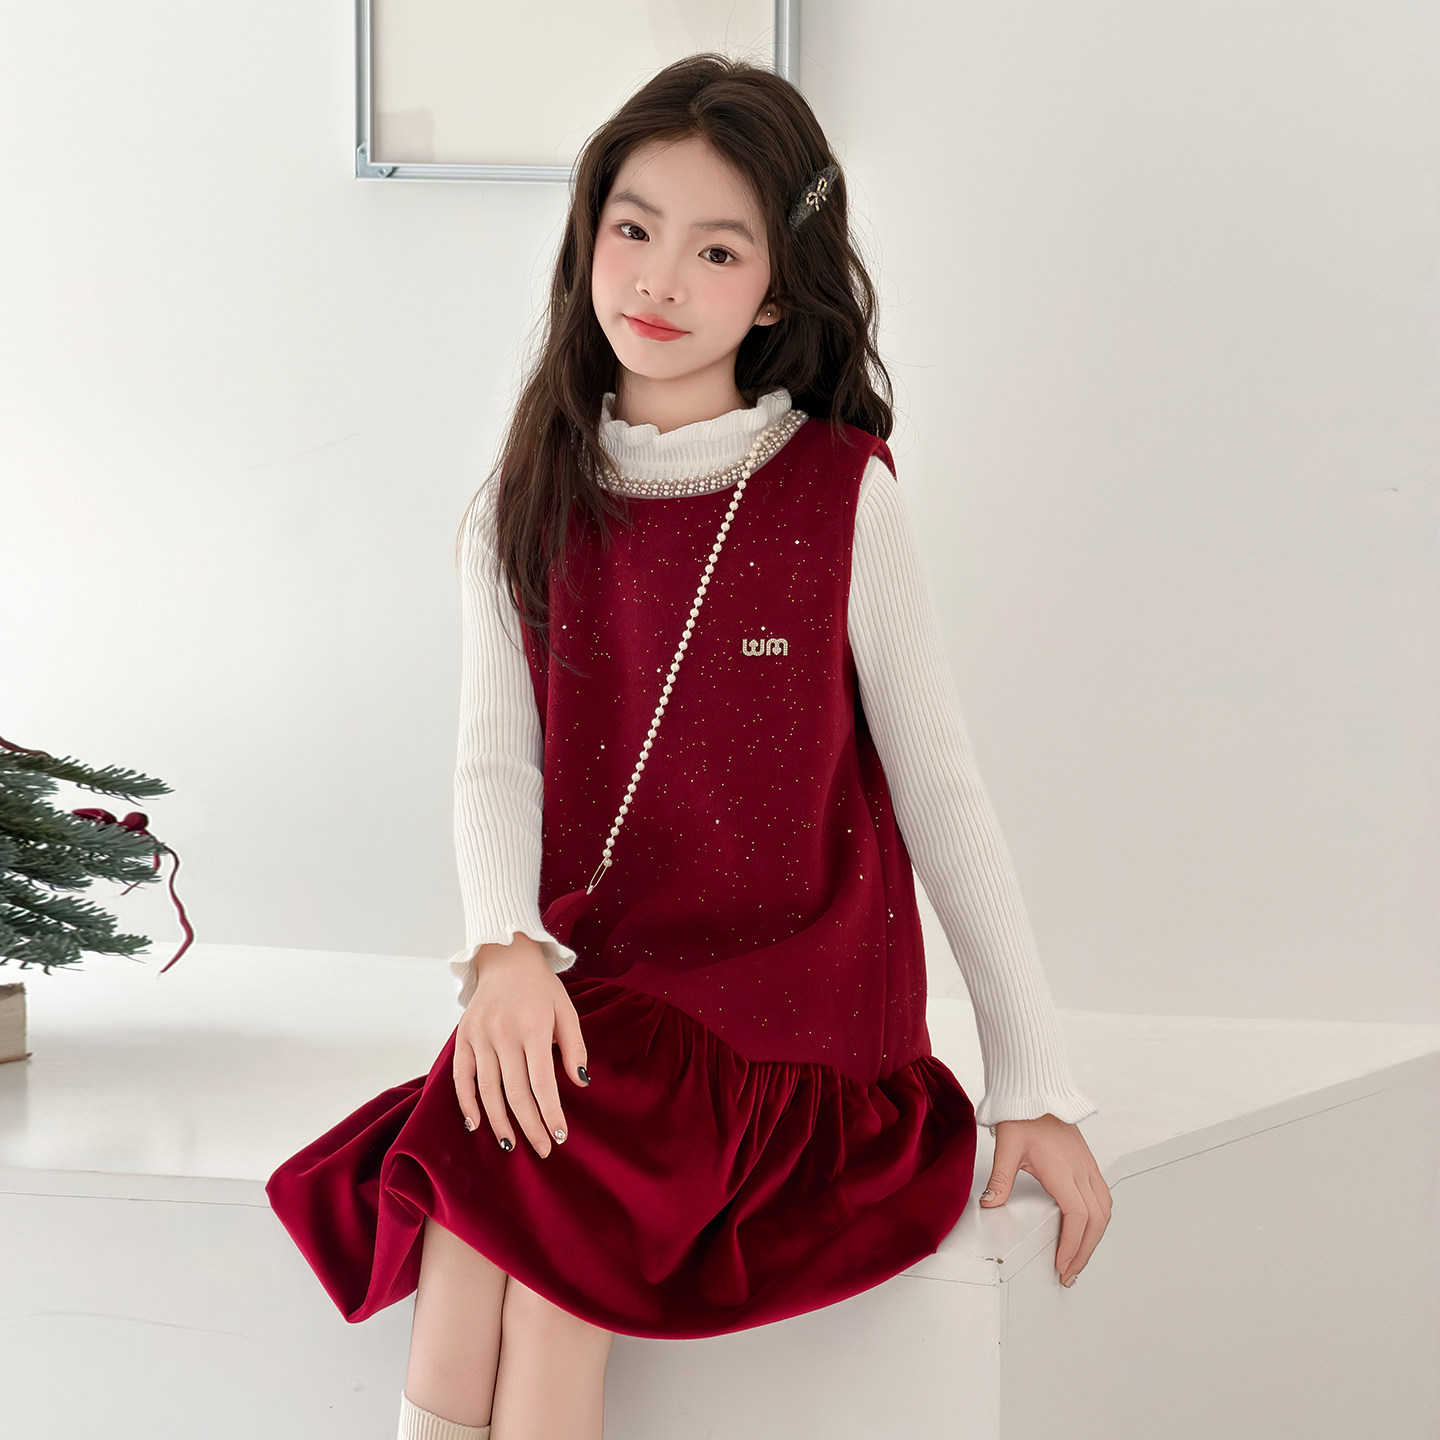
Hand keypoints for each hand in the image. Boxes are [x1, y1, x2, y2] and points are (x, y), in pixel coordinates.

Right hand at [452, 934, 590, 1157]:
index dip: (551, 1112)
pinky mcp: (462, 1036)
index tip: (560, 1135)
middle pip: (515, 1092)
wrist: (506, 957)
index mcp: (533, 1027)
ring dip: (500, 1121)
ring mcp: (479, 1035)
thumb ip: (574, 1046)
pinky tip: (476, 1124)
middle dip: (530, 1125)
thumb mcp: (567, 1010)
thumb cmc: (541, 988)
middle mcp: (504, 1033)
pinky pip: (461, 1077)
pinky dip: (467, 1103)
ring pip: (488, 1090)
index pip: (542, 1082)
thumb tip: (580, 1083)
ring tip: (512, 1144)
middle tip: (543, 1148)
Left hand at [977, 1114, 1110, 1286]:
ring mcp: (1088, 1167)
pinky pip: (1103, 1198)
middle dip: (1085, 1251)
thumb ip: (1000, 1177)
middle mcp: (1081, 1170)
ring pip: (1105, 1211)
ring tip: (1078, 1259)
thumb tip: (991, 1203)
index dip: (1073, 1244)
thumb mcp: (1007, 1146)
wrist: (1038, 1094)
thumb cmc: (1024, 1116)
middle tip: (1069, 1273)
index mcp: (1062, 1168)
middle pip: (1096, 1220)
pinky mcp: (1089, 1165)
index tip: (1062, 1264)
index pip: (1077, 1215)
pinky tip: (1087, 1231)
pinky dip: (1099, 1222)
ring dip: (1095, 1238)